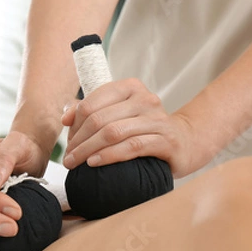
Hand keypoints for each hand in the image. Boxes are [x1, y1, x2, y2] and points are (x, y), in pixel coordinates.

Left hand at [61, 78, 195, 177]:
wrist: (185, 141)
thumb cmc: (144, 129)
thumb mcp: (118, 114)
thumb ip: (90, 111)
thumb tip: (66, 117)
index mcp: (130, 87)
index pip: (92, 103)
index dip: (75, 124)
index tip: (68, 143)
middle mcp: (145, 99)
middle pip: (100, 119)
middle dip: (79, 141)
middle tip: (68, 159)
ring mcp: (157, 119)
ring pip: (113, 132)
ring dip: (89, 150)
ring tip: (76, 164)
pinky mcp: (166, 141)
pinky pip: (132, 147)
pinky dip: (109, 155)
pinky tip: (94, 163)